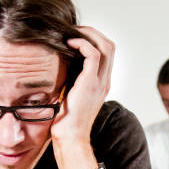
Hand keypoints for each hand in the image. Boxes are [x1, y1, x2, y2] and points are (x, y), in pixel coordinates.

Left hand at [50, 26, 114, 143]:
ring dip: (89, 34)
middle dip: (93, 33)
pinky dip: (82, 44)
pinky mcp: (90, 83)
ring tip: (72, 33)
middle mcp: (104, 81)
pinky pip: (93, 54)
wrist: (70, 138)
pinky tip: (69, 44)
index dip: (94, 40)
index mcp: (100, 85)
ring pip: (105, 46)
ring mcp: (100, 82)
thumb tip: (59, 70)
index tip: (76, 37)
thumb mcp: (69, 98)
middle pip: (109, 46)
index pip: (106, 54)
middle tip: (74, 30)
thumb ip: (70, 84)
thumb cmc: (66, 123)